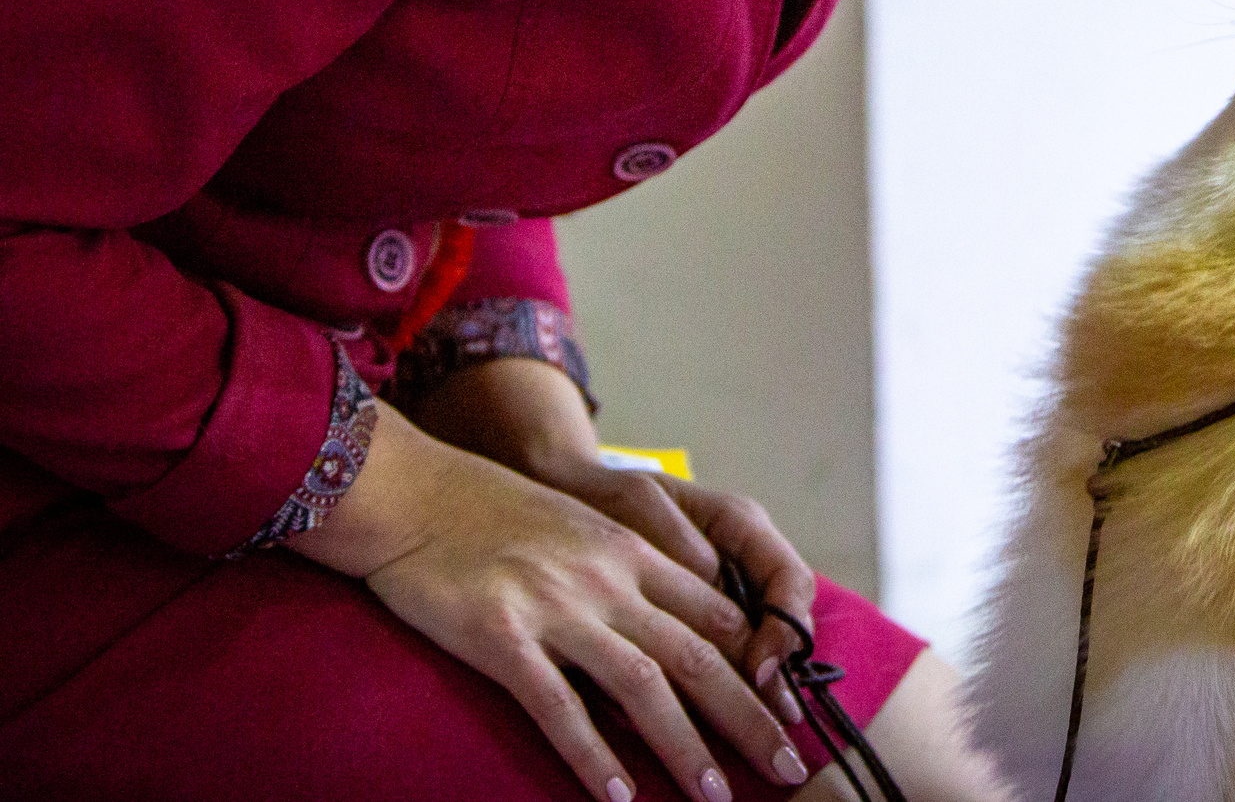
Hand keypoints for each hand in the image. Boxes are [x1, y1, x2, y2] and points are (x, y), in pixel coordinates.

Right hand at [288, 404, 810, 801]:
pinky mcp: (502, 637)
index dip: (758, 668)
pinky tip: (617, 797)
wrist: (414, 491)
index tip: (791, 711)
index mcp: (632, 554)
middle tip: (790, 766)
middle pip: (699, 657)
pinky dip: (593, 755)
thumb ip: (629, 573)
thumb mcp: (582, 529)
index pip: (718, 616)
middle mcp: (608, 581)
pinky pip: (558, 707)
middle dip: (749, 718)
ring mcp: (557, 608)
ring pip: (643, 687)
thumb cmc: (493, 514)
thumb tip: (674, 631)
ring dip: (685, 748)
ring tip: (716, 797)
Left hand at [529, 451, 820, 732]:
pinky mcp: (687, 614)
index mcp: (738, 524)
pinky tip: (693, 716)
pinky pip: (712, 651)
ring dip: (748, 687)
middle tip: (767, 722)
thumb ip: (673, 539)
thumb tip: (706, 580)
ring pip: (751, 644)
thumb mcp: (636, 503)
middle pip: (781, 622)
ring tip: (744, 729)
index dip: (784, 629)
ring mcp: (717, 588)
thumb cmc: (601, 495)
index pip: (788, 580)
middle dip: (778, 674)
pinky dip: (708, 683)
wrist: (564, 495)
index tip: (759, 671)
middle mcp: (739, 559)